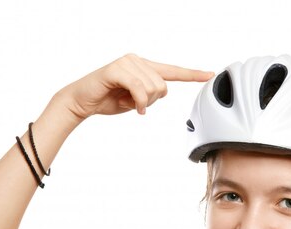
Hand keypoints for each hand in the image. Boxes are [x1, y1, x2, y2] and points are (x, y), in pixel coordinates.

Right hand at [59, 54, 213, 119]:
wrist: (81, 101)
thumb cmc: (106, 100)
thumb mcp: (134, 100)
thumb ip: (149, 94)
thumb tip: (159, 92)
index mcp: (143, 67)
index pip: (172, 71)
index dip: (191, 74)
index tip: (209, 74)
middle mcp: (137, 60)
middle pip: (163, 86)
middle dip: (150, 102)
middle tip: (133, 103)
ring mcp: (127, 62)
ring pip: (152, 89)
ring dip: (141, 102)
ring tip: (125, 100)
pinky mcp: (116, 69)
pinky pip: (139, 89)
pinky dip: (137, 102)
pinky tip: (130, 106)